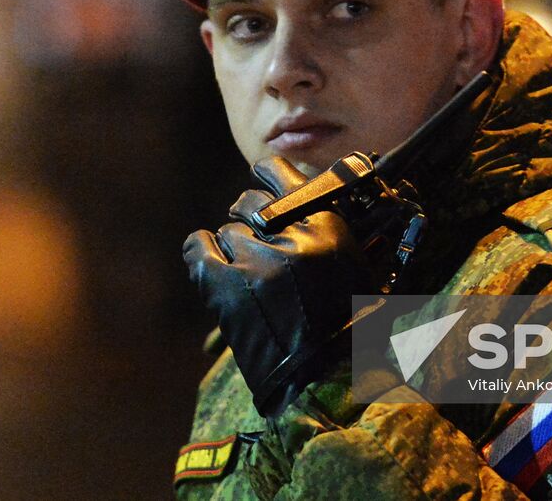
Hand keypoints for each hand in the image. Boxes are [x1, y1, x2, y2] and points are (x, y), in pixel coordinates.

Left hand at [183, 188, 378, 417]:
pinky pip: (200, 249)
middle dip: (251, 220)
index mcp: (327, 226)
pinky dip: (201, 250)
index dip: (267, 176)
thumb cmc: (345, 321)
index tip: (261, 181)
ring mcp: (257, 261)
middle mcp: (292, 236)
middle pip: (251, 203)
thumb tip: (290, 199)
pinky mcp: (229, 288)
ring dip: (235, 250)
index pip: (284, 175)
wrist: (327, 376)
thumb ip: (322, 227)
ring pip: (230, 232)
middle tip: (256, 241)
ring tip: (249, 276)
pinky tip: (204, 253)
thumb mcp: (350, 263)